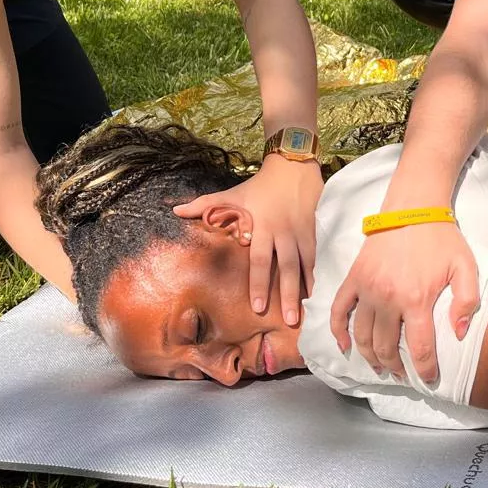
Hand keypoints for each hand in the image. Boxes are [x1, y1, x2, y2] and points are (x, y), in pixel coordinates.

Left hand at [172, 155, 319, 322]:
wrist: (292, 166)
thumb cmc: (258, 185)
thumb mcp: (232, 194)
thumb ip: (205, 205)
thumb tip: (174, 211)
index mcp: (262, 225)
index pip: (260, 260)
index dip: (258, 283)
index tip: (256, 307)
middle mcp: (283, 232)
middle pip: (286, 267)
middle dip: (286, 294)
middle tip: (288, 321)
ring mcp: (300, 232)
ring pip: (302, 265)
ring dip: (301, 290)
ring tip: (301, 314)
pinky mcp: (312, 231)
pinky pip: (313, 257)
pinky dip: (312, 275)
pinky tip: (312, 293)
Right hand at [329, 222, 479, 385]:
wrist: (413, 208)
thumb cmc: (442, 238)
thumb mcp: (465, 267)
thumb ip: (466, 301)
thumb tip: (458, 334)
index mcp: (416, 299)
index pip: (419, 349)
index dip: (424, 370)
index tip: (428, 380)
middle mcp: (387, 299)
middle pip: (386, 347)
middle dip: (394, 368)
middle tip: (402, 375)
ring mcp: (366, 289)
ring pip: (361, 335)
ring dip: (369, 356)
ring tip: (380, 367)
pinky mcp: (354, 278)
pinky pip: (339, 311)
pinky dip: (338, 332)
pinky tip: (344, 346)